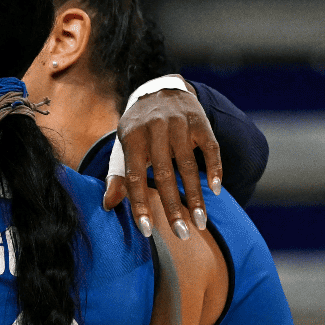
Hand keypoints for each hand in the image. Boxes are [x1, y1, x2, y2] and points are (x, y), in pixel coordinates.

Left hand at [103, 83, 223, 240]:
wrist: (161, 91)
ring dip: (195, 196)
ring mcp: (179, 124)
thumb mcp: (124, 147)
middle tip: (181, 234)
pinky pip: (210, 149)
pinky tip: (216, 190)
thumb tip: (107, 206)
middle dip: (172, 207)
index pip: (133, 176)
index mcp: (131, 138)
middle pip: (163, 173)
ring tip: (200, 222)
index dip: (139, 204)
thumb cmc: (140, 129)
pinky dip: (214, 169)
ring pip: (188, 165)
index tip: (146, 230)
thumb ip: (118, 176)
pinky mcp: (200, 122)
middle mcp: (154, 130)